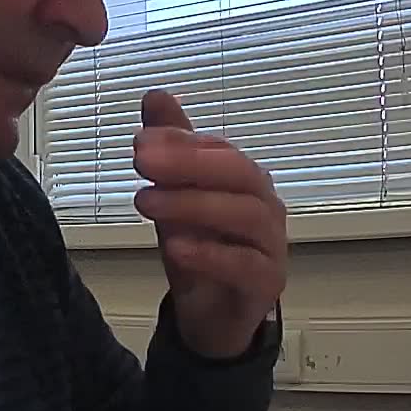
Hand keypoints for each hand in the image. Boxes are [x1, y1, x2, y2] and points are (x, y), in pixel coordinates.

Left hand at [132, 90, 287, 359]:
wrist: (214, 315)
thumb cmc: (200, 246)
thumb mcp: (174, 196)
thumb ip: (170, 149)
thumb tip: (155, 94)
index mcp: (244, 178)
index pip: (219, 149)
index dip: (180, 142)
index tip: (139, 142)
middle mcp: (265, 204)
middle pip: (238, 174)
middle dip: (188, 163)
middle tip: (140, 160)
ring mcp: (272, 243)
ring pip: (244, 215)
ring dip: (192, 204)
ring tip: (146, 202)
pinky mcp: (269, 282)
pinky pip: (246, 264)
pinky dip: (211, 254)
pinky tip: (175, 247)